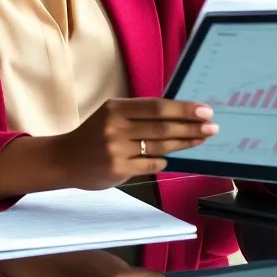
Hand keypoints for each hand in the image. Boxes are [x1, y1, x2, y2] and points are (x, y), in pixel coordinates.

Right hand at [51, 98, 218, 190]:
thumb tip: (178, 114)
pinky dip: (163, 160)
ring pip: (160, 146)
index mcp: (116, 108)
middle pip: (162, 127)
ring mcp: (117, 149)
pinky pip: (150, 164)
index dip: (184, 109)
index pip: (157, 107)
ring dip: (184, 143)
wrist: (64, 160)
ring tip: (201, 140)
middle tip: (212, 127)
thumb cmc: (93, 135)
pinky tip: (171, 157)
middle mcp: (116, 127)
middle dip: (191, 127)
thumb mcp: (111, 115)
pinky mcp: (118, 169)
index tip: (205, 111)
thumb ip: (138, 114)